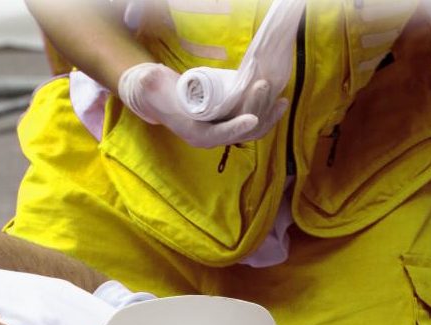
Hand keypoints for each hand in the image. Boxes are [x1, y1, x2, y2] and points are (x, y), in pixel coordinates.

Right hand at [117, 63, 282, 147]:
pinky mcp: (233, 122)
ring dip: (269, 115)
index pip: (218, 135)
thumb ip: (150, 83)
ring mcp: (225, 131)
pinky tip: (279, 102)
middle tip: (264, 85)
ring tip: (280, 97)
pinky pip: (256, 125)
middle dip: (256, 110)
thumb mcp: (152, 86)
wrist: (164, 98)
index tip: (252, 118)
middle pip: (241, 132)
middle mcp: (212, 137)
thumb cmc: (159, 92)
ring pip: (253, 131)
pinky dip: (269, 115)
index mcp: (194, 134)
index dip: (235, 128)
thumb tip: (150, 80)